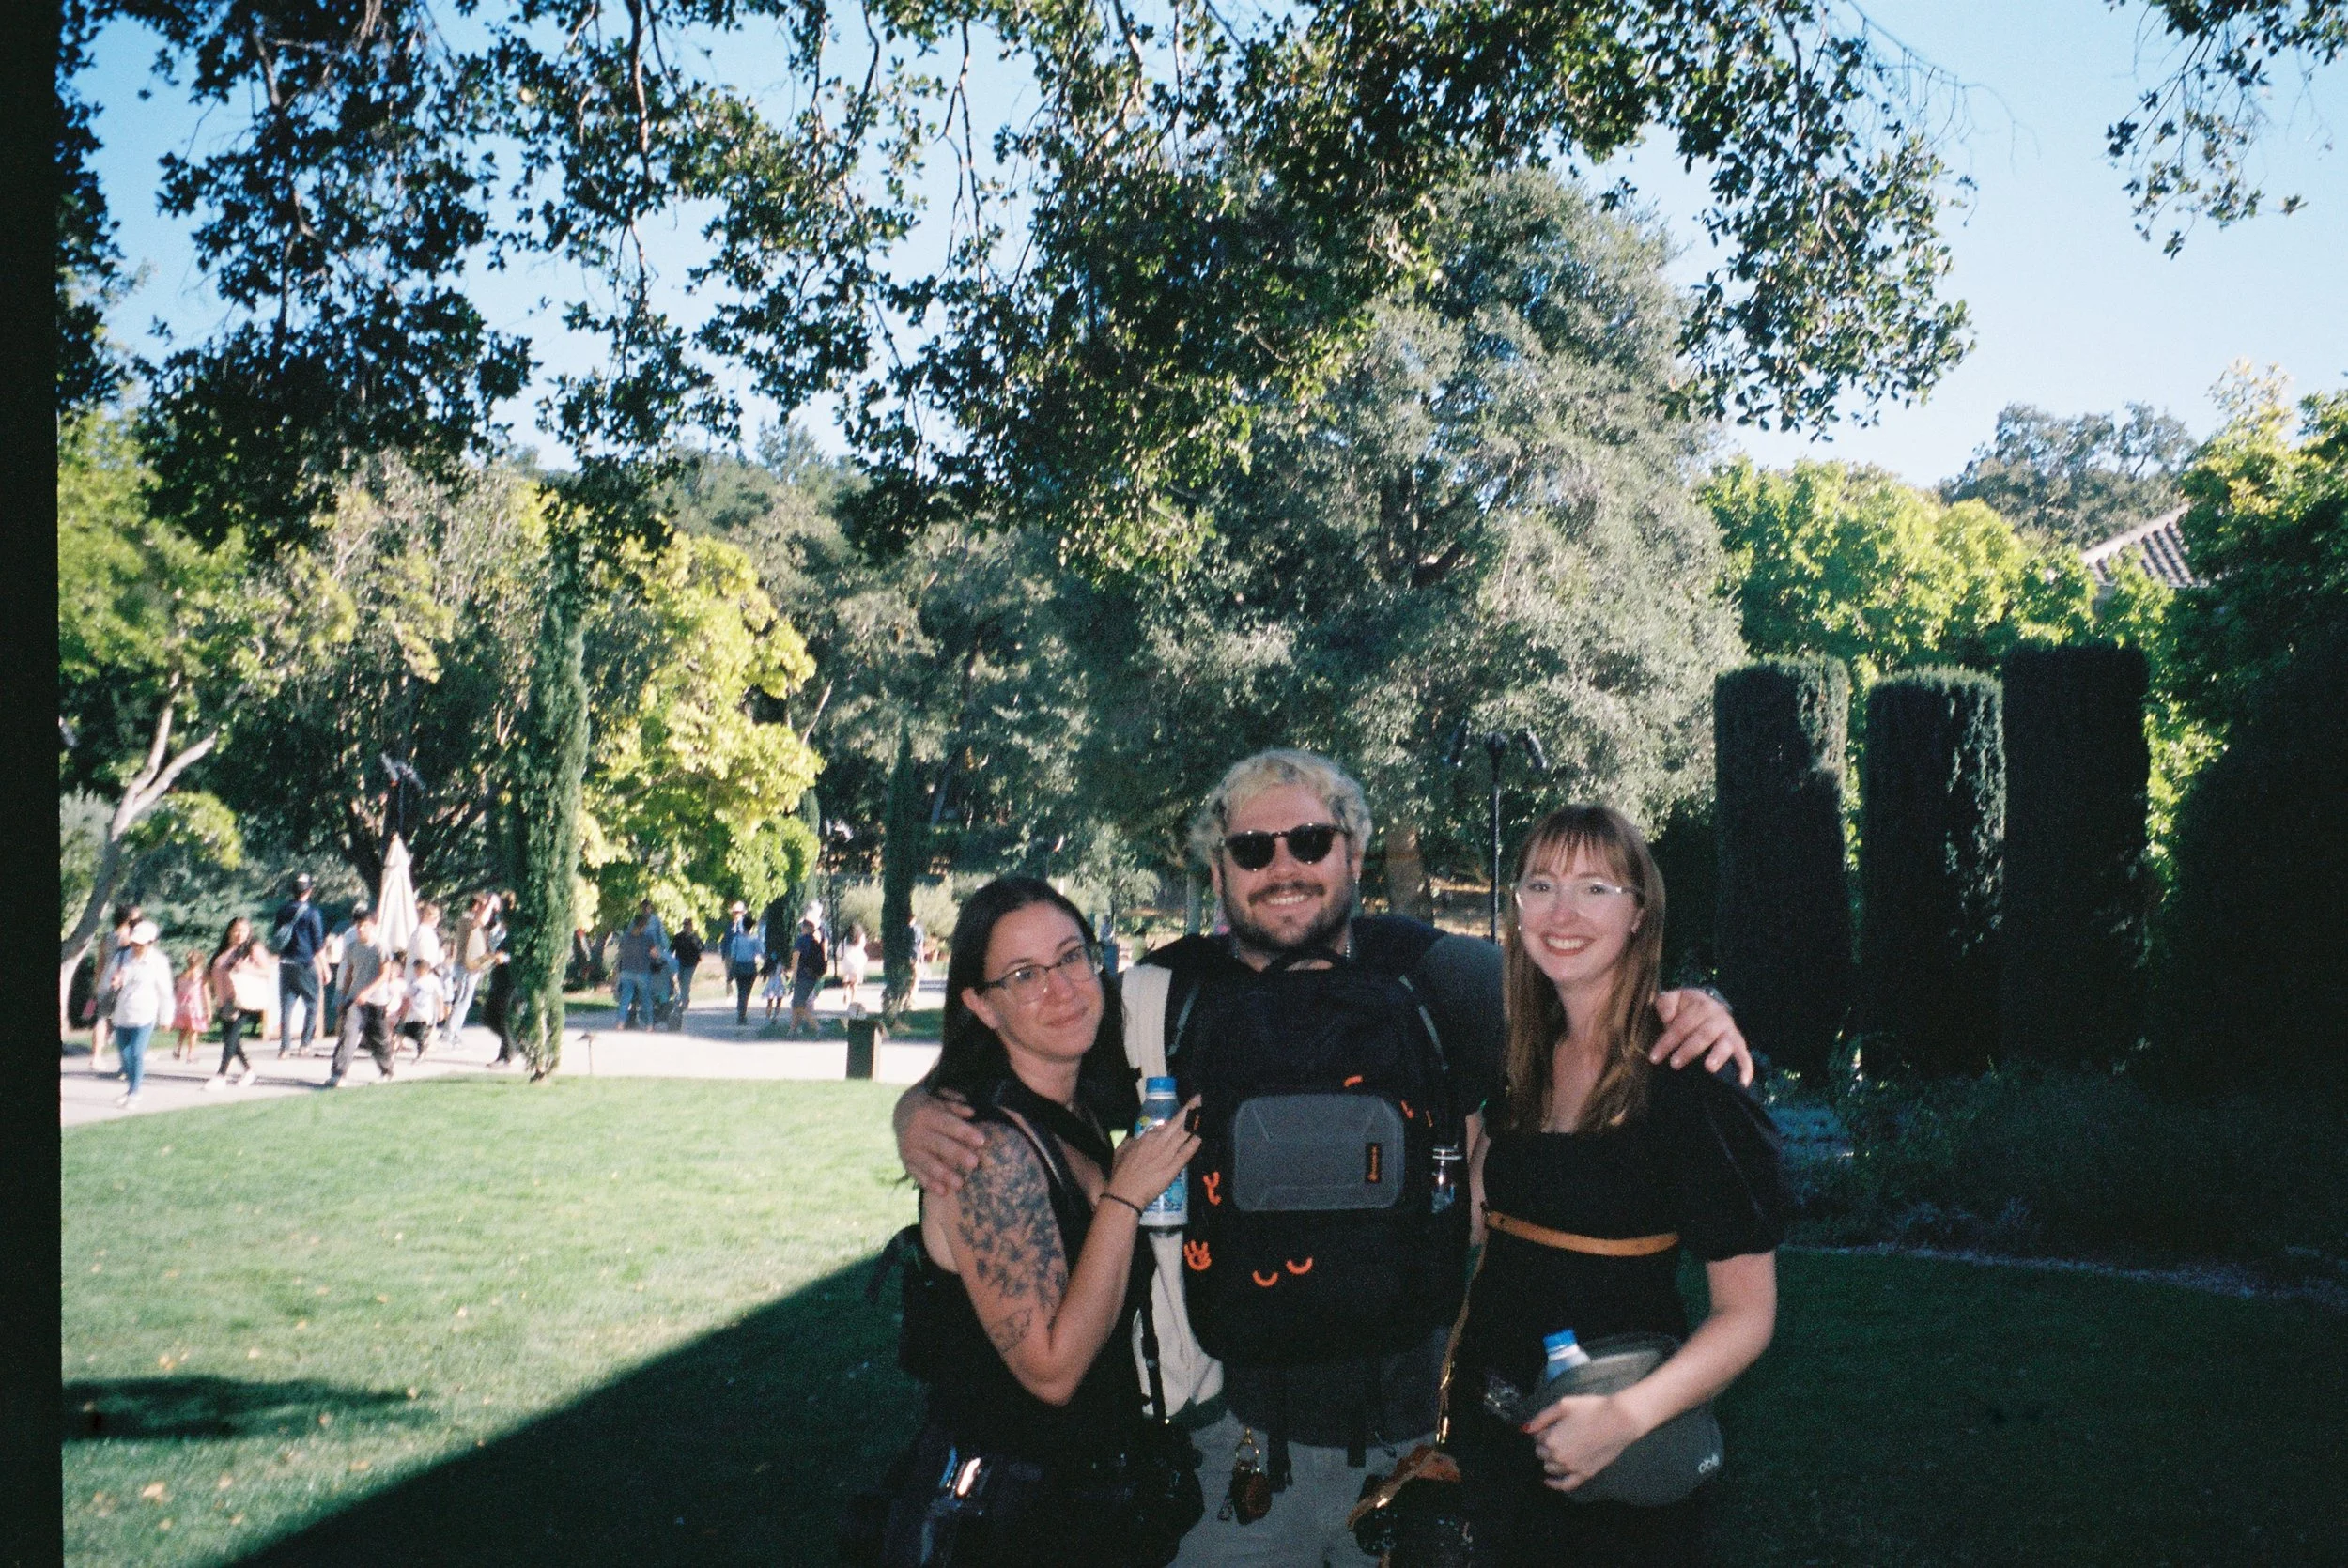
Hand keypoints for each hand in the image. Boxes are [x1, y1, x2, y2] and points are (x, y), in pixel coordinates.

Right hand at [897, 1088, 984, 1194]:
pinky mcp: (905, 1161)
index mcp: (926, 1113)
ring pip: (927, 1162)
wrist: (902, 1112)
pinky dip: (929, 1183)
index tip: (981, 1141)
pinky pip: (916, 1174)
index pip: (948, 1124)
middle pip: (939, 1144)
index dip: (964, 1133)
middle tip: (974, 1163)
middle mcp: (915, 1131)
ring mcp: (908, 1148)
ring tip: (960, 1185)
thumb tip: (971, 1113)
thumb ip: (956, 1106)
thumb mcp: (941, 1100)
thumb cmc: (932, 1107)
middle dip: (957, 1154)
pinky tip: (942, 1192)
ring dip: (943, 1174)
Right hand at [1106, 1097, 1202, 1212]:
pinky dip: (1194, 1144)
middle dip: (1189, 1110)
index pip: (1163, 1126)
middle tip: (1199, 1100)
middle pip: (1177, 1123)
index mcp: (1146, 1138)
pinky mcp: (1173, 1167)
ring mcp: (1167, 1154)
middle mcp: (1158, 1142)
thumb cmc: (1120, 1174)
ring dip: (1194, 1123)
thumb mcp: (1121, 1152)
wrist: (1125, 1193)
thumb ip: (1129, 1142)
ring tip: (1203, 1113)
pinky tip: (1201, 1137)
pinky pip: (1186, 1153)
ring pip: (1183, 1134)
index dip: (1174, 1121)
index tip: (1182, 1116)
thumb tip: (1134, 1138)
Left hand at [1523, 1392, 1642, 1492]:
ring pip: (1550, 1467)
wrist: (1618, 1421)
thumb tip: (1526, 1429)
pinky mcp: (1585, 1474)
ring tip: (1557, 1449)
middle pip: (1541, 1453)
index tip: (1552, 1424)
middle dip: (1544, 1444)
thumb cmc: (1591, 1409)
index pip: (1537, 1437)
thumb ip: (1541, 1417)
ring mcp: (1571, 1467)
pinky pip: (1565, 1485)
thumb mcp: (1562, 1405)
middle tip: (1556, 1434)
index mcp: (1551, 1439)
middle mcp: (1558, 1456)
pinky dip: (1554, 1484)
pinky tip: (1548, 1481)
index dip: (1543, 1429)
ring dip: (1549, 1459)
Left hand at [1651, 989, 1752, 1084]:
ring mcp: (1729, 1030)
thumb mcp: (1674, 999)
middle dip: (1688, 1050)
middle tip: (1674, 1064)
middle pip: (1703, 1034)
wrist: (1706, 1005)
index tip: (1654, 1057)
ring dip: (1717, 1056)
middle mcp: (1718, 1017)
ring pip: (1725, 1044)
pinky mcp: (1738, 1043)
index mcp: (1701, 1004)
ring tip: (1709, 1068)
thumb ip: (1666, 1004)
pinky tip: (1743, 1083)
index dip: (1667, 1041)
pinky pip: (1744, 1056)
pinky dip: (1746, 1068)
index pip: (1681, 1025)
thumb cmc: (1685, 1007)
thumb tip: (1667, 1017)